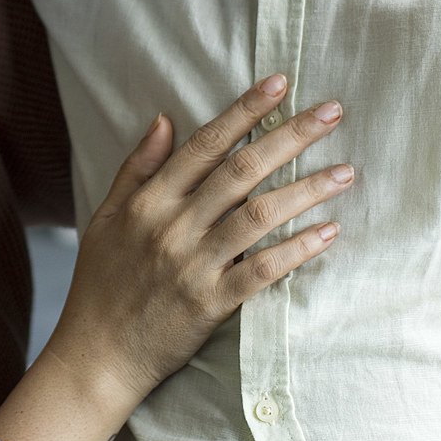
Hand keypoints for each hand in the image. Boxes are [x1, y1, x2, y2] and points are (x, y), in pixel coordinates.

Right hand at [43, 78, 353, 408]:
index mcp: (148, 200)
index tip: (281, 83)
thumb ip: (137, 168)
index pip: (205, 144)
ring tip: (346, 172)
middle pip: (240, 170)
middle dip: (290, 136)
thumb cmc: (101, 285)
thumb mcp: (106, 218)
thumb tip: (163, 118)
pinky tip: (329, 233)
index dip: (244, 110)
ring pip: (258, 216)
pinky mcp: (209, 305)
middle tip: (332, 112)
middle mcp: (172, 226)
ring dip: (306, 190)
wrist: (94, 357)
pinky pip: (261, 272)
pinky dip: (297, 250)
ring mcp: (192, 265)